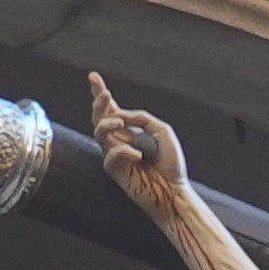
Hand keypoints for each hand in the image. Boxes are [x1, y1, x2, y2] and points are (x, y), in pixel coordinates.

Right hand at [85, 71, 190, 213]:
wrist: (175, 193)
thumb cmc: (171, 165)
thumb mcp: (163, 132)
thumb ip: (143, 118)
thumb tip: (121, 114)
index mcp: (130, 130)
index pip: (111, 109)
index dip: (100, 93)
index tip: (93, 77)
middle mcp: (120, 141)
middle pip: (99, 117)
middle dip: (99, 103)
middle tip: (105, 94)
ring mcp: (116, 156)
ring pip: (98, 133)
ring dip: (107, 123)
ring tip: (120, 122)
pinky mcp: (115, 172)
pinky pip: (110, 156)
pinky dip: (123, 151)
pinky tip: (137, 155)